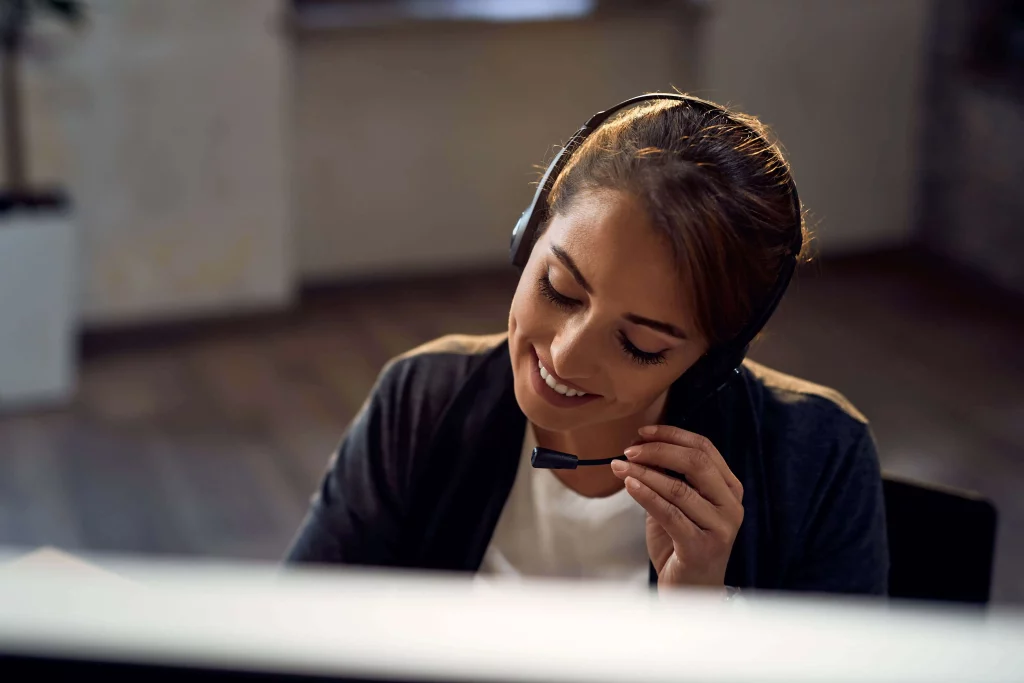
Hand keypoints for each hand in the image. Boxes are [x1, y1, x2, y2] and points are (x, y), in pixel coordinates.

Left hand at [610, 425, 743, 589]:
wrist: (690, 591)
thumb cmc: (681, 543)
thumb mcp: (677, 504)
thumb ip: (669, 478)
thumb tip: (641, 448)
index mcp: (729, 489)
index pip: (704, 449)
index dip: (672, 435)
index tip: (642, 433)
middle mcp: (730, 506)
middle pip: (696, 463)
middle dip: (658, 451)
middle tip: (629, 451)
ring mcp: (720, 528)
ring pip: (678, 489)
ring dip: (643, 473)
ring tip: (619, 466)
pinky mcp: (701, 547)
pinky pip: (670, 514)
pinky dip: (646, 495)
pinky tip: (628, 484)